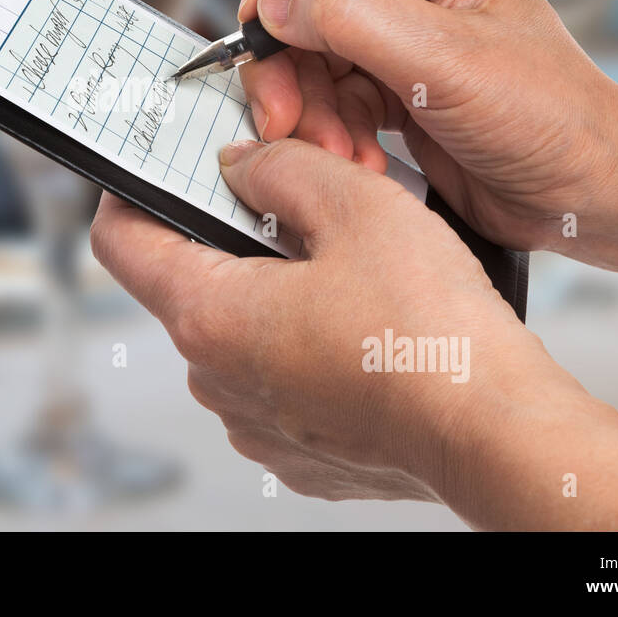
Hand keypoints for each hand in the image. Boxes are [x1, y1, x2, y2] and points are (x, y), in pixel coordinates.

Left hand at [90, 138, 617, 527]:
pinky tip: (361, 327)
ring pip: (238, 331)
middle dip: (226, 234)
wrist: (497, 434)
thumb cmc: (430, 329)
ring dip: (273, 292)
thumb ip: (281, 167)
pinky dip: (304, 346)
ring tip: (342, 267)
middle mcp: (216, 379)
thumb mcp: (355, 204)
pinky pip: (278, 380)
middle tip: (287, 201)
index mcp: (210, 314)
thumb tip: (242, 166)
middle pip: (187, 282)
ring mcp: (255, 423)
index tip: (158, 166)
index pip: (120, 241)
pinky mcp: (298, 451)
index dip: (130, 190)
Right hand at [235, 0, 617, 255]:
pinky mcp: (383, 87)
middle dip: (283, 56)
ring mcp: (391, 34)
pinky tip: (359, 161)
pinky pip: (320, 97)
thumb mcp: (447, 59)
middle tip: (281, 113)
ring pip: (300, 50)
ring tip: (336, 152)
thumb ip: (353, 18)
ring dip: (304, 107)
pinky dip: (324, 132)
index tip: (267, 15)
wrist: (585, 195)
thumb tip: (273, 4)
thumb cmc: (550, 116)